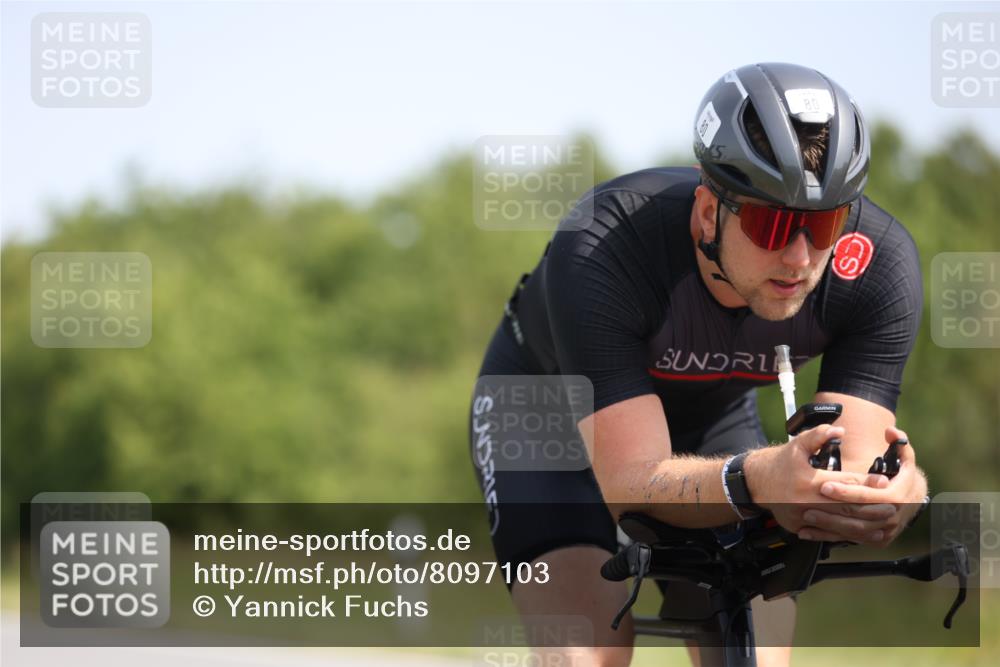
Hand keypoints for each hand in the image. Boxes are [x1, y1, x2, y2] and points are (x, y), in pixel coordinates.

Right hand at [745, 425, 894, 537]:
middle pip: (846, 508)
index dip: (866, 481)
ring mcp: (802, 517)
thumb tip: (839, 429)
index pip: (845, 483)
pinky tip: (862, 532)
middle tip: (892, 505)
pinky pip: (827, 534)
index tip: (884, 481)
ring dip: (864, 524)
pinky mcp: (799, 527)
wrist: (754, 482)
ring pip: (840, 525)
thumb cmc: (779, 462)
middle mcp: (806, 502)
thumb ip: (819, 434)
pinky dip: (848, 534)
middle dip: (871, 506)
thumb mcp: (798, 444)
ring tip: (882, 521)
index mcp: (808, 481)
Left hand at [803, 427, 927, 547]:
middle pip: (857, 516)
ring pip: (852, 531)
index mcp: (896, 496)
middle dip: (831, 511)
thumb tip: (891, 431)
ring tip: (806, 518)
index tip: (824, 486)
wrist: (914, 500)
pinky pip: (851, 540)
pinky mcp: (877, 540)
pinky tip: (809, 533)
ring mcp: (884, 531)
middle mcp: (891, 517)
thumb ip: (899, 442)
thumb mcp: (906, 458)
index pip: (867, 496)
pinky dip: (830, 538)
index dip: (845, 491)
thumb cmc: (903, 476)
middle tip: (807, 506)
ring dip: (828, 527)